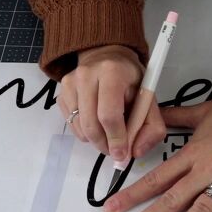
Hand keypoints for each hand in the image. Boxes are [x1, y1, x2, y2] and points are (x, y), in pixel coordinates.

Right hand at [57, 44, 165, 160]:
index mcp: (112, 72)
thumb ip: (151, 125)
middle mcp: (87, 75)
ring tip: (108, 135)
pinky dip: (84, 132)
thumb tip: (135, 153)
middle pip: (92, 125)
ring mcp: (70, 83)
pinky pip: (70, 124)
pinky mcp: (60, 93)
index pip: (109, 114)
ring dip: (95, 140)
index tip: (123, 154)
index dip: (116, 139)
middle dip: (105, 144)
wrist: (106, 57)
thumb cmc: (129, 79)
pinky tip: (96, 122)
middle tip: (116, 151)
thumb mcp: (148, 96)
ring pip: (80, 128)